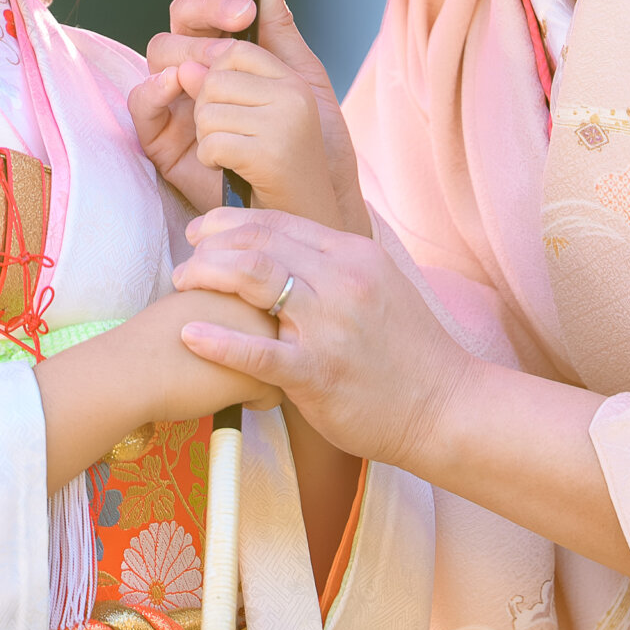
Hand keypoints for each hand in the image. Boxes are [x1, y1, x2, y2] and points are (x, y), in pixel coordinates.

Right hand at [128, 288, 285, 421]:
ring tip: (230, 382)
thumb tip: (222, 324)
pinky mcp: (261, 371)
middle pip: (277, 333)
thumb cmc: (147, 342)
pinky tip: (229, 400)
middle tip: (226, 363)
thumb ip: (212, 308)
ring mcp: (262, 336)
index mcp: (234, 284)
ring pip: (282, 363)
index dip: (246, 328)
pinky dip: (255, 402)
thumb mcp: (185, 307)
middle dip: (262, 348)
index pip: (261, 307)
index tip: (223, 339)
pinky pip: (274, 395)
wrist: (130, 369)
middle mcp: (255, 303)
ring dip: (264, 375)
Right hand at [140, 0, 368, 232]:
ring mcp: (178, 99)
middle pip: (181, 14)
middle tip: (242, 15)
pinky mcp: (162, 138)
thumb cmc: (310, 141)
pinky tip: (182, 84)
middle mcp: (199, 66)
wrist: (310, 200)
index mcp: (232, 46)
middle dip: (208, 4)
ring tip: (220, 62)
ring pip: (160, 51)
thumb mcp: (299, 74)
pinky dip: (157, 88)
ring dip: (190, 46)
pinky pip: (142, 102)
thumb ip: (278, 22)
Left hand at [172, 208, 629, 577]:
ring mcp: (330, 327)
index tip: (203, 231)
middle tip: (185, 259)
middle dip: (211, 245)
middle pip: (260, 243)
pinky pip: (259, 353)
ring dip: (208, 276)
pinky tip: (190, 334)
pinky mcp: (318, 374)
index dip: (232, 222)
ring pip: (255, 280)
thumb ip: (336, 266)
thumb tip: (289, 249)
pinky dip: (219, 341)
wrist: (447, 407)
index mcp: (354, 256)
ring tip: (182, 284)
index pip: (279, 221)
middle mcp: (342, 281)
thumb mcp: (378, 288)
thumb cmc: (408, 352)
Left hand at [186, 40, 338, 224]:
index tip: (217, 102)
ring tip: (228, 153)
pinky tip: (226, 169)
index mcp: (292, 80)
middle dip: (204, 109)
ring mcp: (285, 122)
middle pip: (214, 79)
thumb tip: (184, 68)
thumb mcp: (248, 120)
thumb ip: (218, 88)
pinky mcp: (270, 153)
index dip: (212, 72)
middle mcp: (293, 94)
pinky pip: (211, 143)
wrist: (303, 218)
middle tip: (223, 135)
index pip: (236, 51)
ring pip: (207, 112)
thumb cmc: (269, 171)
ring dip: (205, 138)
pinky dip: (209, 160)